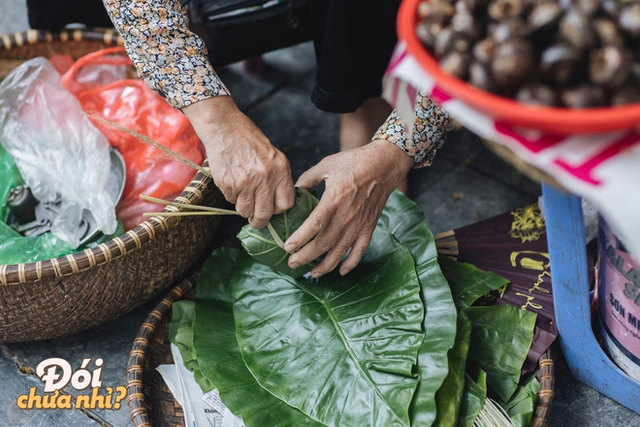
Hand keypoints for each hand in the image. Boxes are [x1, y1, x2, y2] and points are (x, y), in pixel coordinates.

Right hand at [182, 96, 294, 228]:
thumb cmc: (249, 140)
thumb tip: (276, 204)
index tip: (273, 211)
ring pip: (245, 210)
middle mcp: (265, 177)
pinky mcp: (228, 184)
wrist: (224, 127)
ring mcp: (245, 182)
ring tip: (242, 195)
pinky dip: (232, 196)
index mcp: (280, 169)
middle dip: (260, 221)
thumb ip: (277, 178)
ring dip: (244, 208)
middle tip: (256, 220)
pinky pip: (231, 200)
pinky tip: (232, 180)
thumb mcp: (273, 156)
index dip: (278, 211)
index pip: (286, 204)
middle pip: (265, 214)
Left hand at [284, 140, 413, 276]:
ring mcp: (359, 223)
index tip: (287, 248)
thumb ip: (308, 178)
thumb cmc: (354, 161)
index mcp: (334, 199)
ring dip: (326, 265)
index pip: (314, 224)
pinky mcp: (369, 226)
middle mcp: (347, 215)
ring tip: (312, 274)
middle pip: (324, 242)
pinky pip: (360, 249)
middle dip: (306, 256)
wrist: (384, 164)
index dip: (300, 239)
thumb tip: (294, 191)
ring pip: (340, 250)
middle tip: (292, 264)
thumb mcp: (327, 164)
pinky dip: (351, 263)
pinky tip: (341, 272)